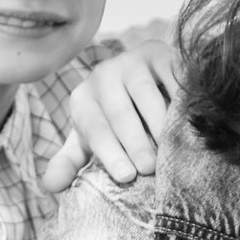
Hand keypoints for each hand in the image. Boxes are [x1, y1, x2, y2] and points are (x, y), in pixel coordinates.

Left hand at [44, 40, 177, 191]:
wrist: (142, 78)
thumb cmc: (115, 120)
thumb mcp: (90, 140)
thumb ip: (70, 162)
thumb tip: (50, 187)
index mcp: (83, 99)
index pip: (94, 128)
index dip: (109, 153)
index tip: (126, 177)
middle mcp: (103, 75)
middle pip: (119, 112)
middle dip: (134, 142)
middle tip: (149, 169)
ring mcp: (132, 61)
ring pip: (145, 93)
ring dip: (159, 123)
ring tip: (170, 149)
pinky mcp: (160, 53)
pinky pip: (170, 77)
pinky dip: (181, 99)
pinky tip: (189, 121)